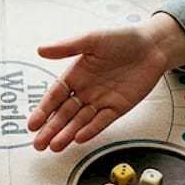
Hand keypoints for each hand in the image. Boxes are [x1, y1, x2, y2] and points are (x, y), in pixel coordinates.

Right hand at [27, 14, 184, 151]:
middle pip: (64, 114)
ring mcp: (101, 101)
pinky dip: (90, 130)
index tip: (32, 124)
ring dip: (67, 134)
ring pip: (80, 121)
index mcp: (75, 74)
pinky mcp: (118, 108)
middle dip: (51, 129)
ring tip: (54, 146)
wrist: (153, 46)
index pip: (55, 96)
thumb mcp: (92, 39)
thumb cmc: (122, 39)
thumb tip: (41, 49)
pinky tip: (78, 138)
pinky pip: (101, 121)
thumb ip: (67, 47)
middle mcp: (85, 90)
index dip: (43, 110)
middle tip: (38, 144)